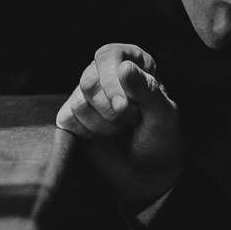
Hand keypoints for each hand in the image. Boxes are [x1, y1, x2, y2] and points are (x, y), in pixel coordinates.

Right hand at [56, 43, 183, 210]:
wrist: (146, 174)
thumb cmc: (160, 140)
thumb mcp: (163, 115)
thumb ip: (147, 89)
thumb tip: (124, 67)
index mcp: (134, 62)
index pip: (109, 55)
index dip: (111, 80)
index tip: (124, 106)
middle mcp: (107, 72)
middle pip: (89, 80)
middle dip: (111, 110)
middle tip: (131, 121)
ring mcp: (87, 94)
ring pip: (78, 102)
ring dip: (103, 124)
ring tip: (122, 129)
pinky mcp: (72, 116)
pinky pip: (67, 118)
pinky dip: (88, 133)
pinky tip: (104, 136)